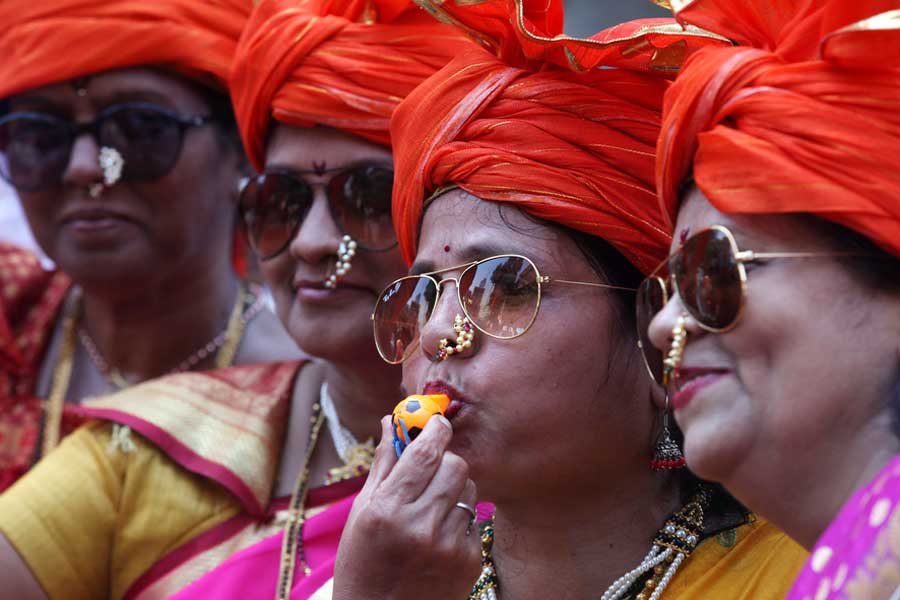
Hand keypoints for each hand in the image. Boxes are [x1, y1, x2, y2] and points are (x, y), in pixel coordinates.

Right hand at [333, 415, 480, 599]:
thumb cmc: (363, 561)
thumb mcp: (362, 512)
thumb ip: (383, 464)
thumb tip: (392, 420)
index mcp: (388, 510)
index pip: (426, 453)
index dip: (435, 429)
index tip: (437, 421)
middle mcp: (421, 526)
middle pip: (456, 465)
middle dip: (444, 460)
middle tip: (430, 469)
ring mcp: (448, 546)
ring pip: (468, 489)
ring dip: (453, 489)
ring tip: (430, 509)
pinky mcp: (469, 561)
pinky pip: (473, 519)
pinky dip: (459, 520)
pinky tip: (437, 538)